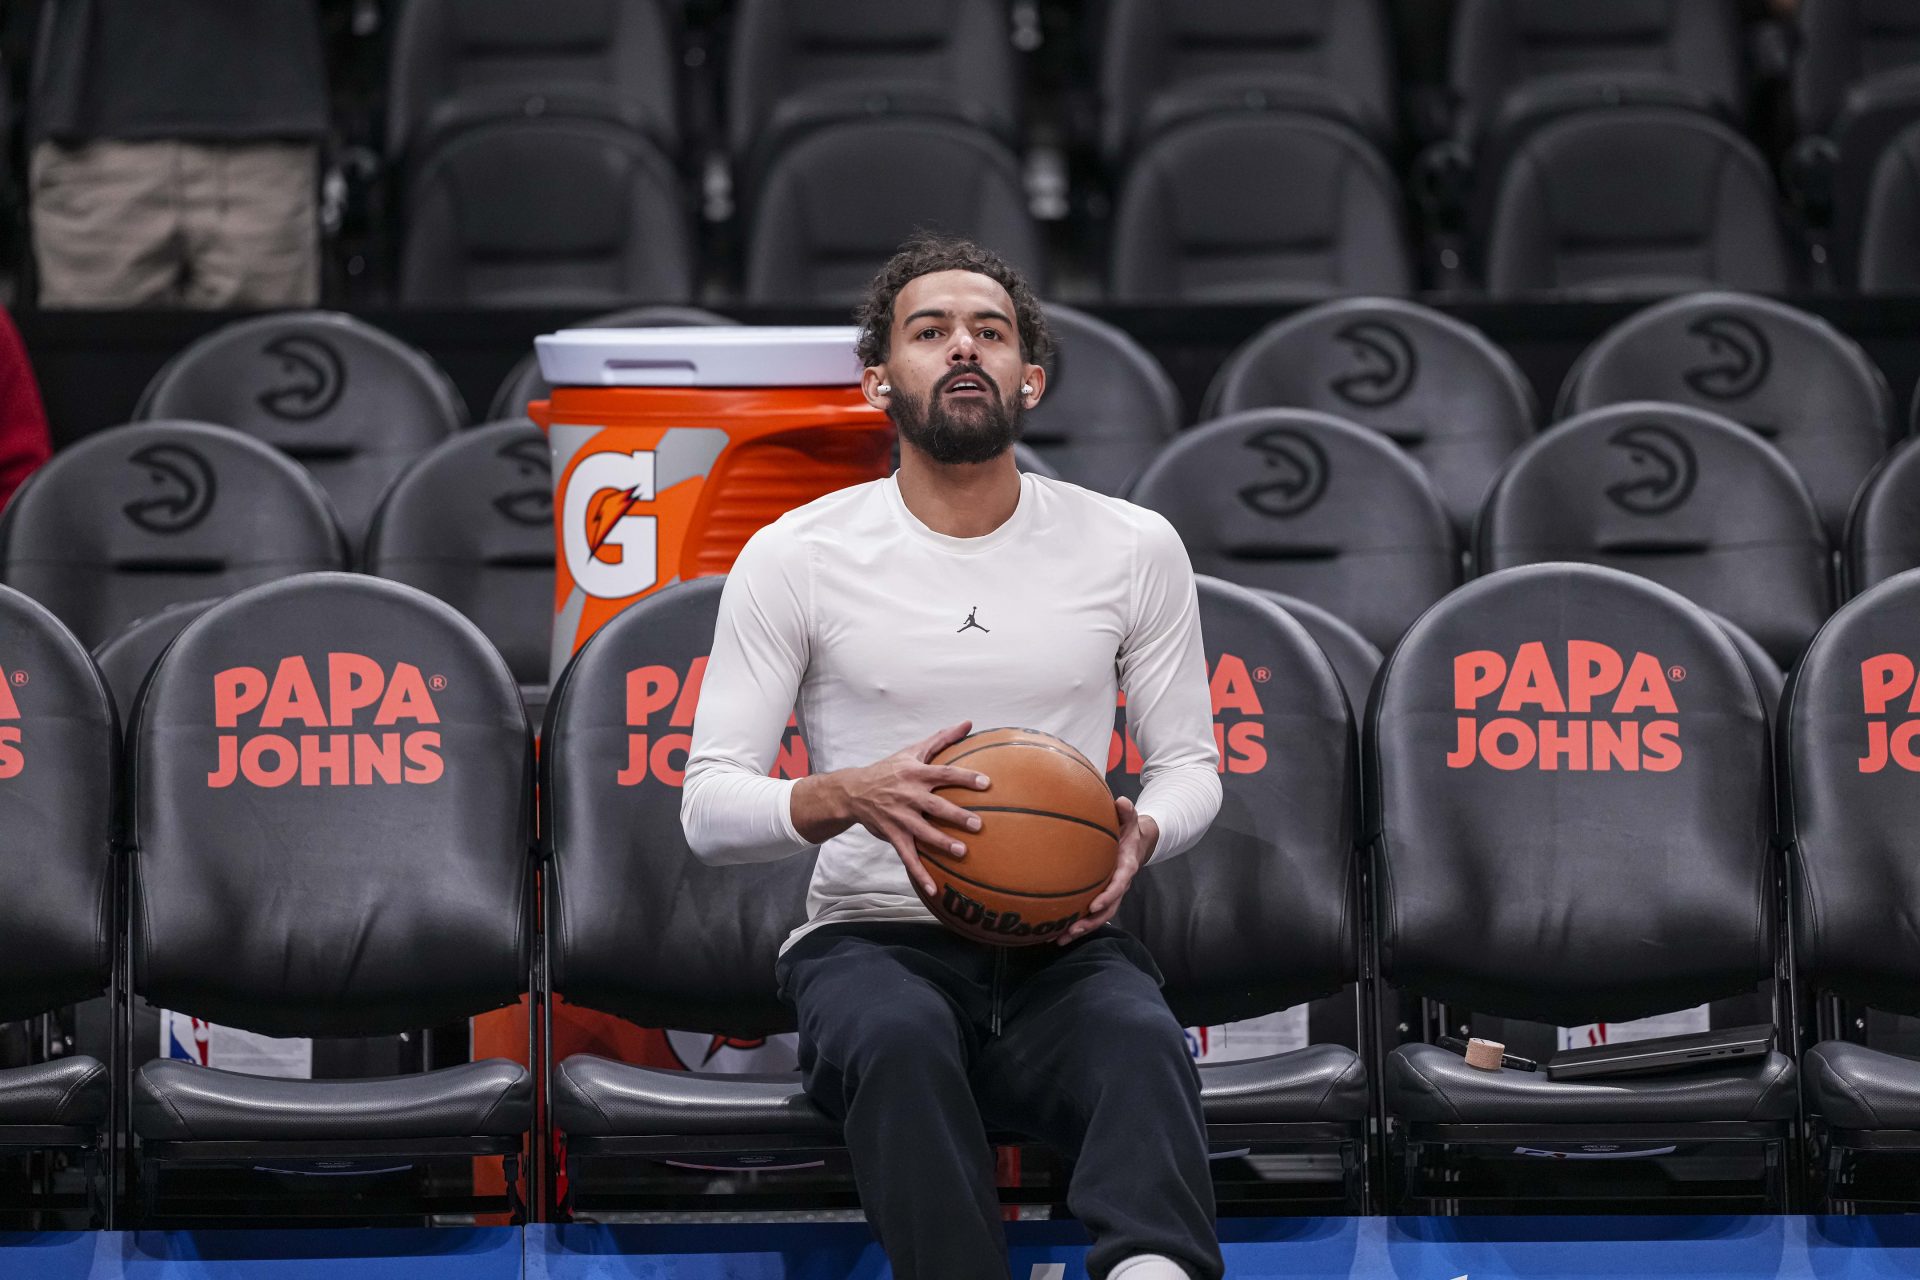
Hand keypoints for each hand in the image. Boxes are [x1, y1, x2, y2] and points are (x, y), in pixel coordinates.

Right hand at [822, 720, 991, 897]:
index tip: (986, 783)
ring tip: (962, 852)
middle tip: (979, 825)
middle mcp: (908, 795)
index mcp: (915, 774)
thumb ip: (942, 738)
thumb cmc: (889, 769)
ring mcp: (900, 817)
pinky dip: (920, 874)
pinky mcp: (893, 835)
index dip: (964, 778)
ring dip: (942, 843)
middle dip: (957, 815)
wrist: (853, 791)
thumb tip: (968, 722)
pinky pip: (908, 857)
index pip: (944, 774)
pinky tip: (934, 890)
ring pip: (923, 832)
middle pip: (936, 806)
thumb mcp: (912, 751)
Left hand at [1060, 796, 1156, 944]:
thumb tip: (1122, 802)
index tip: (1094, 905)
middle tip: (1073, 930)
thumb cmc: (1128, 830)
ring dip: (1080, 930)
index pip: (1119, 885)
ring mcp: (1110, 894)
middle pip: (1108, 910)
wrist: (1134, 843)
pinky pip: (1088, 914)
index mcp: (1126, 868)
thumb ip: (1127, 812)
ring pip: (1098, 917)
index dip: (1108, 896)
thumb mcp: (1130, 819)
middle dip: (1091, 922)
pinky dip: (1074, 924)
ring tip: (1059, 940)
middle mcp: (1119, 885)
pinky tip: (1053, 933)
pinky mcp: (1100, 897)